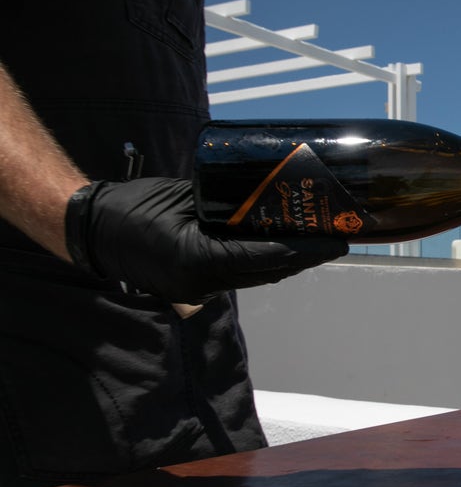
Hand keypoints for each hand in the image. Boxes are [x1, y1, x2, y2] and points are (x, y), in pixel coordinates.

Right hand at [65, 178, 348, 303]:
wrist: (92, 229)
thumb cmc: (134, 206)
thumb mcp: (186, 196)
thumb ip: (226, 202)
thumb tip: (270, 198)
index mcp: (198, 259)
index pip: (267, 257)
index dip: (306, 250)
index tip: (337, 241)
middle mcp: (202, 282)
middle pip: (270, 272)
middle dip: (307, 257)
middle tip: (341, 239)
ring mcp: (198, 289)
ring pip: (258, 276)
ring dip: (291, 261)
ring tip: (322, 242)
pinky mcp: (196, 287)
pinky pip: (240, 274)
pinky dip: (266, 260)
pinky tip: (287, 245)